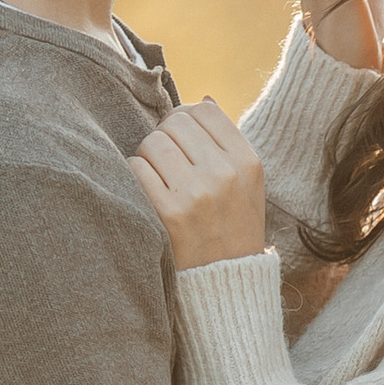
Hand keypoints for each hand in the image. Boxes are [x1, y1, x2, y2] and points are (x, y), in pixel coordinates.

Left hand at [129, 98, 268, 269]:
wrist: (226, 285)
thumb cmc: (231, 228)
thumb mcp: (246, 186)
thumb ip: (226, 144)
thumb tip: (203, 99)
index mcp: (247, 162)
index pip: (205, 111)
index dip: (186, 118)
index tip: (181, 139)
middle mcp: (225, 174)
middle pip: (175, 123)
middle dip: (164, 137)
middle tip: (166, 163)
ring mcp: (197, 193)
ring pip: (153, 142)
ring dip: (147, 156)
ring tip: (157, 178)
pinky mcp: (170, 213)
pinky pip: (137, 169)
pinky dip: (135, 176)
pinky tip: (147, 193)